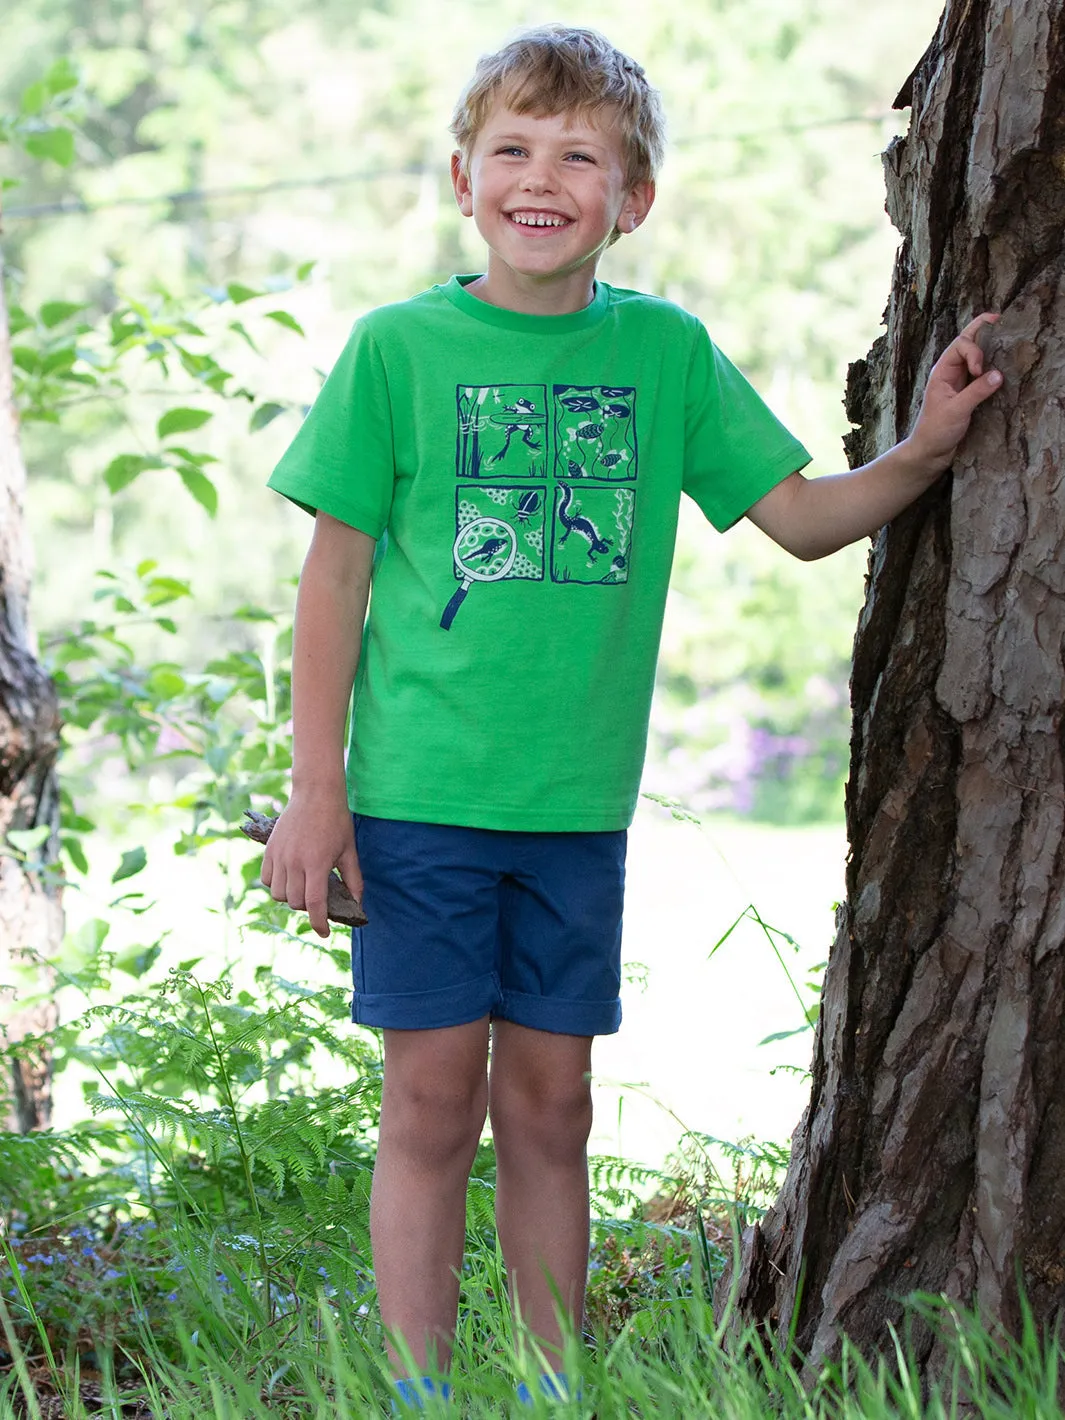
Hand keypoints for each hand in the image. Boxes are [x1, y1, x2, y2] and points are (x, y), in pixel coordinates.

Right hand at [260, 787, 362, 938]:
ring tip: (303, 885)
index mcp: (317, 864)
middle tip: (318, 897)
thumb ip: (353, 880)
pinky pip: (267, 879)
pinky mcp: (270, 849)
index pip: (315, 904)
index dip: (319, 923)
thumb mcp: (350, 851)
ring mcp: (279, 856)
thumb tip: (357, 904)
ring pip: (278, 894)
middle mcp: (295, 862)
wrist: (316, 793)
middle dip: (307, 906)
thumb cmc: (336, 821)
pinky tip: (289, 877)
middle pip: (295, 902)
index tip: (324, 933)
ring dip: (290, 896)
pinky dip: (276, 884)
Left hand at [907, 312, 1002, 471]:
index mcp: (942, 371)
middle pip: (966, 342)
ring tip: (1004, 336)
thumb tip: (998, 374)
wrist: (930, 452)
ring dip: (988, 346)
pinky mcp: (968, 392)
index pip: (961, 345)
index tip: (980, 370)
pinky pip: (982, 373)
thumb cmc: (935, 431)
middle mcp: (951, 372)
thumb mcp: (956, 411)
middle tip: (999, 318)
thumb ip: (976, 392)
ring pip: (975, 356)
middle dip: (981, 329)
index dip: (975, 351)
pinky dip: (992, 364)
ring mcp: (960, 382)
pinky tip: (1003, 363)